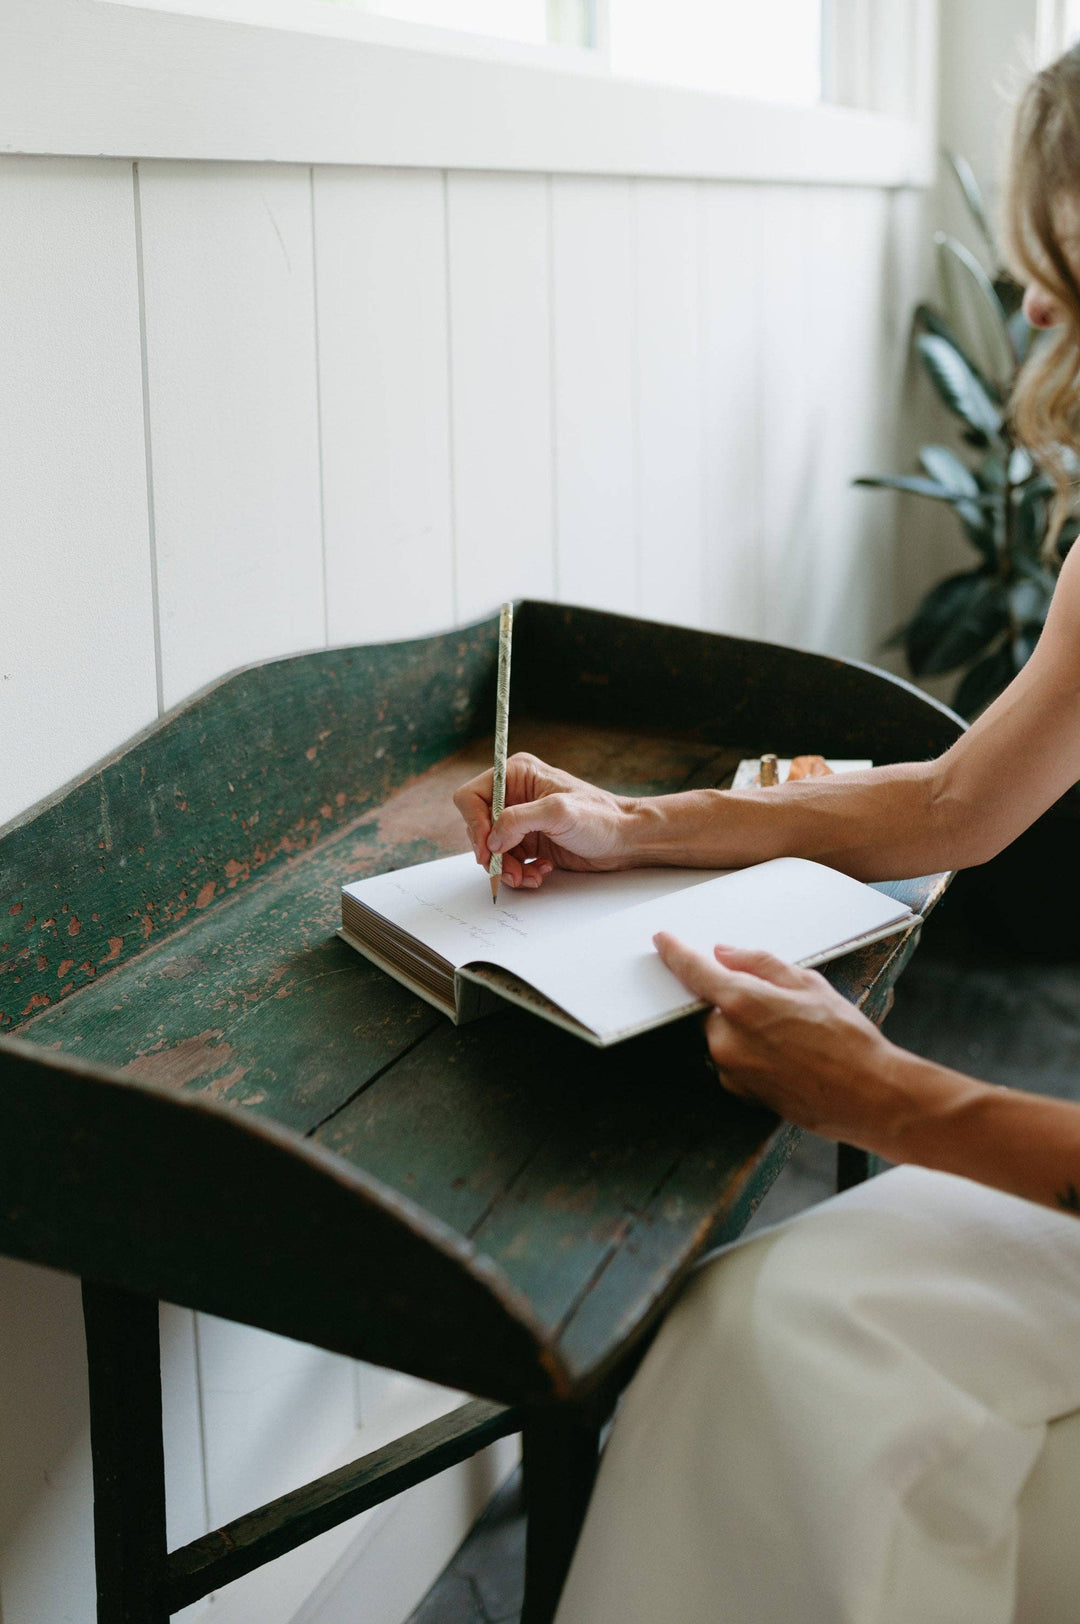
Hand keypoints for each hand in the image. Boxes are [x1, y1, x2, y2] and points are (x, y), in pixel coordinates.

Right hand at [453, 753, 637, 889]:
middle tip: (509, 870)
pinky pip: (508, 861)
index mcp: (516, 774)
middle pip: (478, 827)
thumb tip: (490, 840)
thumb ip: (518, 820)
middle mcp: (515, 795)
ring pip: (492, 849)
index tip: (488, 848)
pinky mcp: (529, 842)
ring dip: (506, 867)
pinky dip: (519, 872)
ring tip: (529, 876)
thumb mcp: (558, 812)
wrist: (626, 839)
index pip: (472, 797)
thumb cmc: (601, 817)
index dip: (475, 824)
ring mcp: (521, 820)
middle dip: (492, 853)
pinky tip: (540, 871)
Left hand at [653, 934, 913, 1149]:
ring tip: (793, 1035)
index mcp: (742, 1005)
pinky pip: (734, 1061)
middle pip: (711, 1008)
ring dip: (744, 1028)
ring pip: (723, 1036)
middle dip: (733, 1001)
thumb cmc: (848, 1041)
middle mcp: (728, 1041)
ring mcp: (732, 1071)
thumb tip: (725, 954)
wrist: (870, 1097)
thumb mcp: (809, 984)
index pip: (693, 972)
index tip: (663, 941)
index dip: (675, 952)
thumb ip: (760, 964)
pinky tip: (789, 1056)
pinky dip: (751, 1053)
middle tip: (777, 1004)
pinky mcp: (742, 1093)